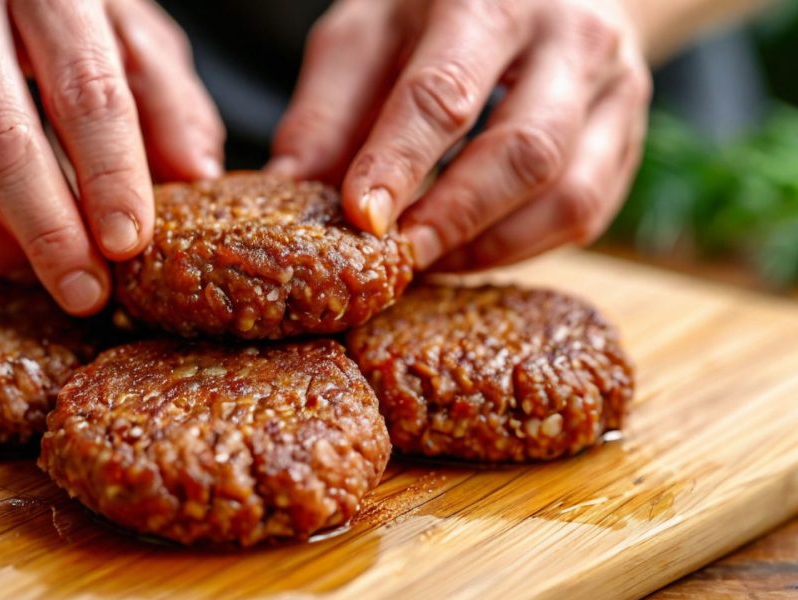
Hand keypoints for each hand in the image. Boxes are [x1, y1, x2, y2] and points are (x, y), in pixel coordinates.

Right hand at [0, 0, 223, 313]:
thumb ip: (162, 95)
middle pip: (0, 144)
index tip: (130, 247)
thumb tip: (199, 175)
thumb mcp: (117, 31)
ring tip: (28, 266)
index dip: (111, 177)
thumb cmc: (36, 19)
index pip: (86, 90)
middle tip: (85, 295)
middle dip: (50, 236)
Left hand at [269, 0, 651, 270]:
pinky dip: (520, 246)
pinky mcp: (627, 135)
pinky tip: (467, 250)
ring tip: (425, 262)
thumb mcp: (369, 30)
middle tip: (394, 262)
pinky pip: (586, 213)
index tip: (360, 221)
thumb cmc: (437, 9)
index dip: (399, 164)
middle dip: (452, 218)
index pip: (444, 93)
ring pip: (569, 195)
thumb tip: (284, 188)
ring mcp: (615, 88)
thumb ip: (328, 106)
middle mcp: (570, 38)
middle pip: (525, 151)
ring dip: (487, 244)